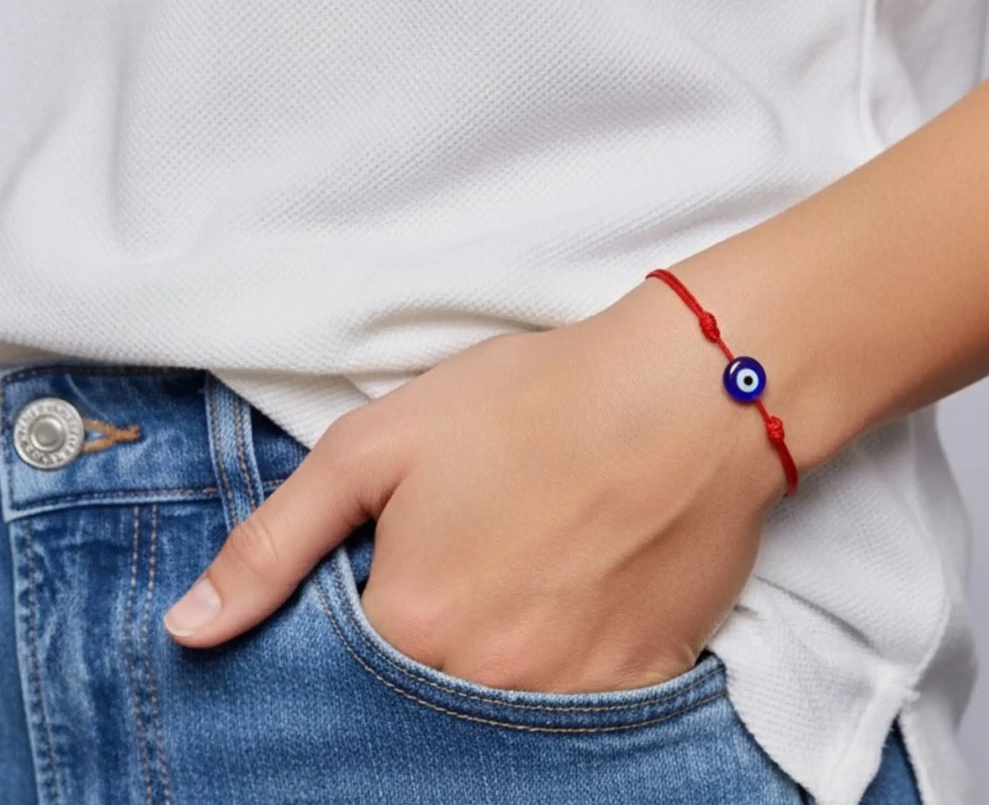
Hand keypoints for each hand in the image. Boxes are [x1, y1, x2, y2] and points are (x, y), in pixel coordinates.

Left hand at [163, 278, 785, 692]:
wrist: (684, 393)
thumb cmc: (529, 403)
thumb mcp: (377, 446)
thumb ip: (273, 544)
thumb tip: (190, 629)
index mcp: (412, 626)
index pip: (338, 670)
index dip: (364, 607)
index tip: (401, 558)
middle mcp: (487, 687)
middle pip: (418, 696)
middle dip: (426, 633)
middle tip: (473, 552)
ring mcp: (572, 698)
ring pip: (497, 709)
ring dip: (494, 648)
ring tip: (525, 562)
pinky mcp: (641, 686)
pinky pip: (576, 705)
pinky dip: (560, 658)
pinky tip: (575, 586)